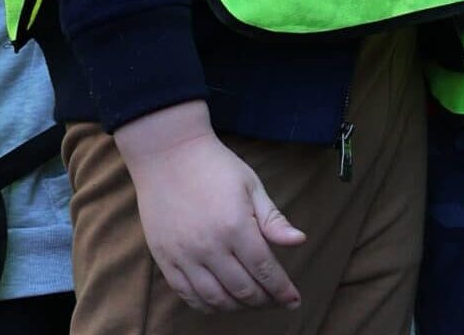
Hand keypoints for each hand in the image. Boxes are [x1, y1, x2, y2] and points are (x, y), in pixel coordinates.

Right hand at [115, 102, 305, 312]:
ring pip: (214, 298)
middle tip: (276, 300)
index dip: (282, 289)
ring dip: (237, 307)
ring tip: (252, 303)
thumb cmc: (217, 167)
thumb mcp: (252, 187)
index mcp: (236, 227)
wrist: (169, 155)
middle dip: (264, 300)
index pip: (264, 269)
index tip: (294, 300)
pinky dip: (206, 305)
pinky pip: (186, 293)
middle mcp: (209, 247)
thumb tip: (299, 242)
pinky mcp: (164, 259)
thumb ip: (273, 219)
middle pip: (242, 289)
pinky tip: (220, 303)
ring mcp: (183, 256)